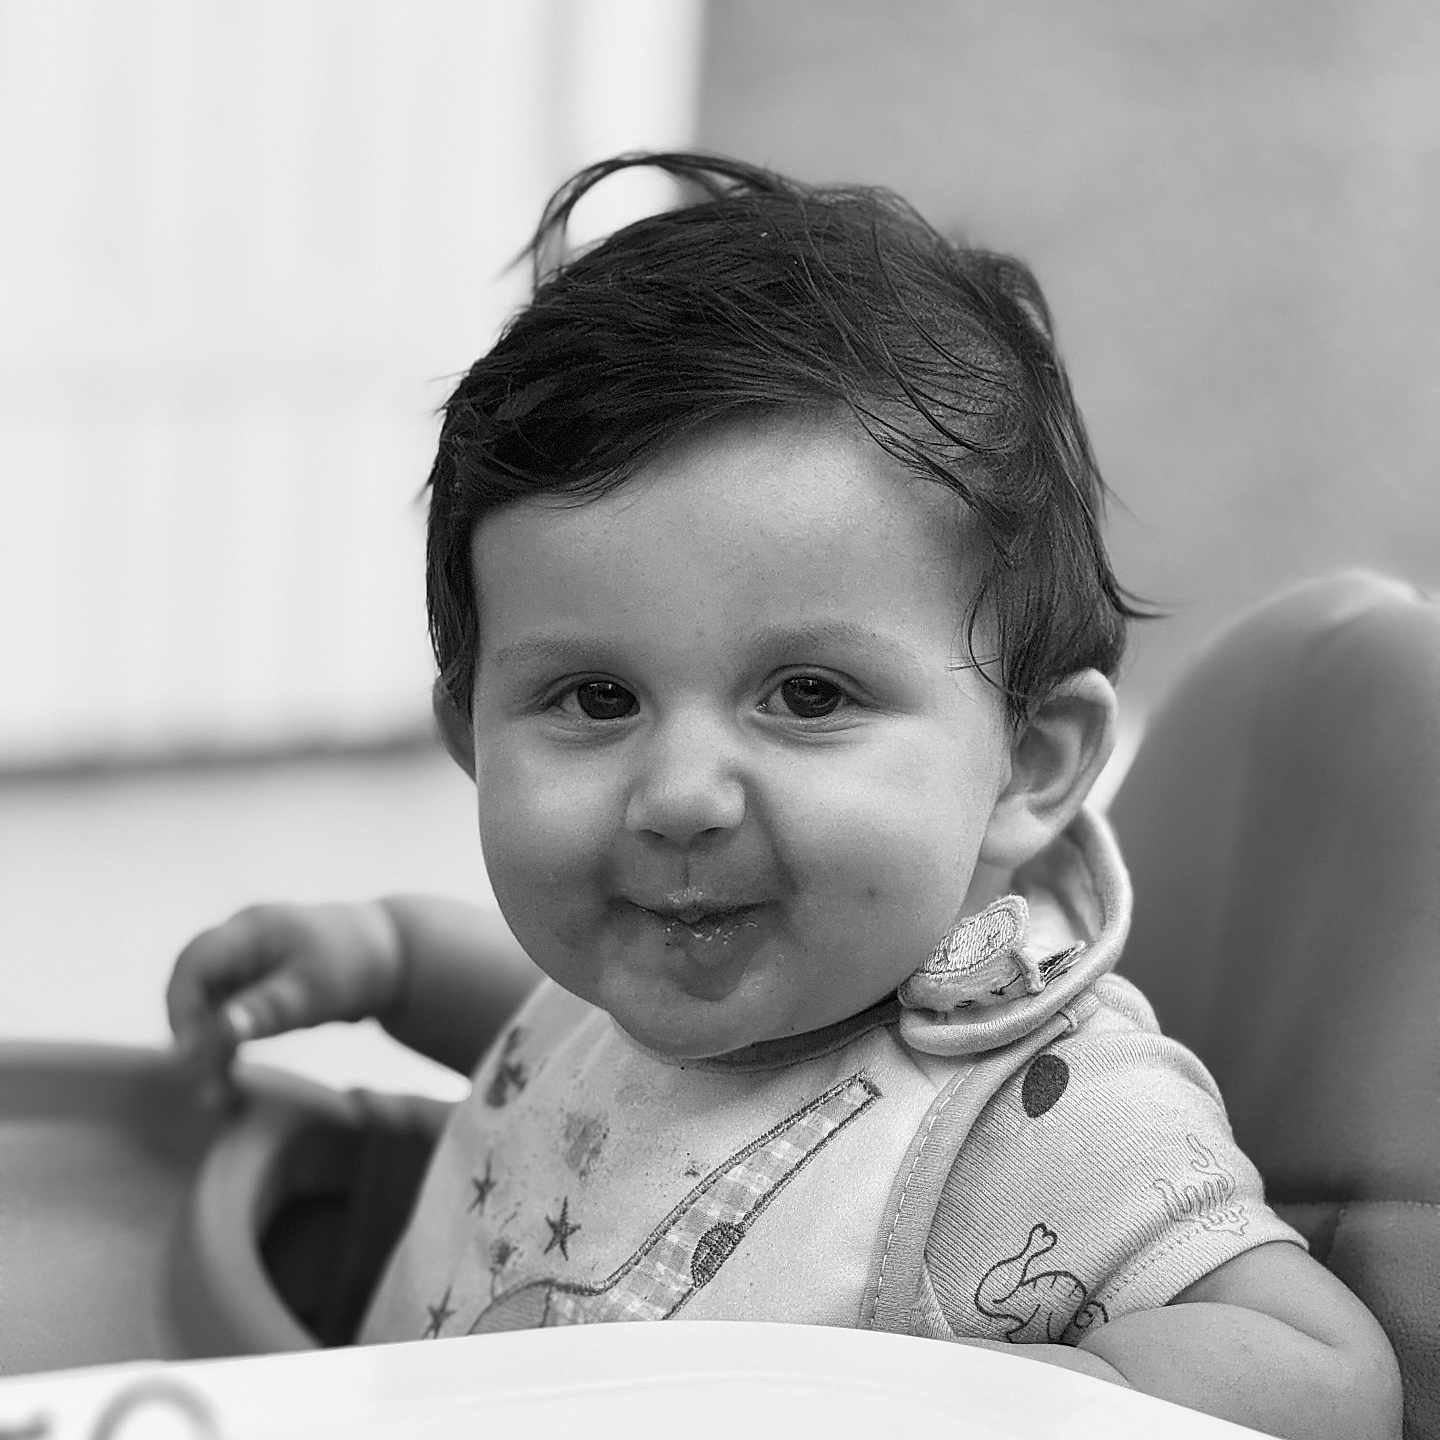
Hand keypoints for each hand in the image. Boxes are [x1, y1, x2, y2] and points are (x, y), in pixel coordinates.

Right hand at [166, 900, 403, 1105]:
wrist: (394, 959)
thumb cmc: (357, 968)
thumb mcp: (315, 992)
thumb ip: (267, 1008)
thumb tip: (222, 1028)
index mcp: (252, 929)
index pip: (194, 964)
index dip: (181, 1008)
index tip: (191, 1057)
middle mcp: (241, 939)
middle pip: (192, 987)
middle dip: (193, 1035)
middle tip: (208, 1085)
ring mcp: (246, 960)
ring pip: (206, 1006)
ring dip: (207, 1049)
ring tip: (218, 1098)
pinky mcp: (254, 983)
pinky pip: (224, 1015)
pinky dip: (225, 1046)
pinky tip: (228, 1086)